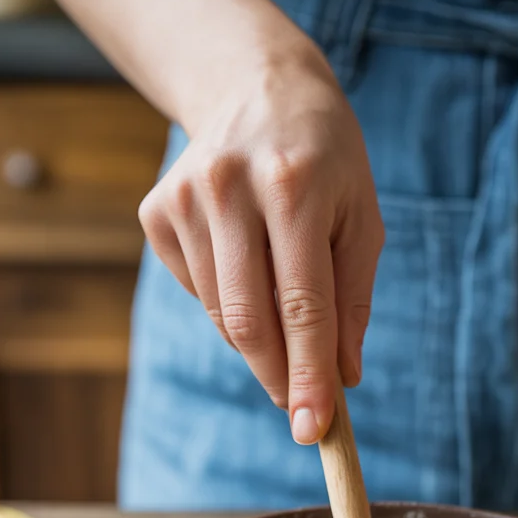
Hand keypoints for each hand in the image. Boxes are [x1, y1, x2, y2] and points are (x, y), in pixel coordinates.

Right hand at [138, 28, 383, 443]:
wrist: (255, 88)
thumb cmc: (326, 161)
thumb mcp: (361, 218)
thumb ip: (353, 300)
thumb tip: (343, 378)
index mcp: (295, 186)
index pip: (302, 305)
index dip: (308, 375)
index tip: (314, 429)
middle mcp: (230, 188)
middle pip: (249, 321)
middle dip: (278, 377)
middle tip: (300, 409)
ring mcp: (184, 199)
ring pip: (221, 314)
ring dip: (259, 343)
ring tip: (285, 317)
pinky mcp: (156, 213)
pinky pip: (198, 292)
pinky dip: (229, 305)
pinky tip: (247, 265)